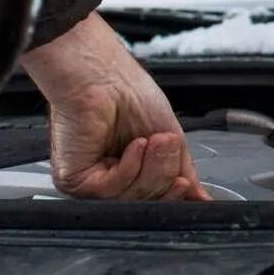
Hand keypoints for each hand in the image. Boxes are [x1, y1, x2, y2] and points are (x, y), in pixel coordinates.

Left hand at [19, 13, 208, 200]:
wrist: (104, 73)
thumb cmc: (129, 92)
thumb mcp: (169, 135)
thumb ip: (182, 170)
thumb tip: (199, 197)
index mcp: (131, 170)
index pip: (155, 197)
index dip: (172, 195)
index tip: (187, 184)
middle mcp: (110, 178)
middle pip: (146, 201)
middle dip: (164, 175)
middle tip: (167, 145)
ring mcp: (91, 181)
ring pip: (130, 199)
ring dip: (149, 168)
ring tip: (152, 139)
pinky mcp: (74, 178)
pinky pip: (109, 190)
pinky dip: (128, 168)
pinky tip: (134, 145)